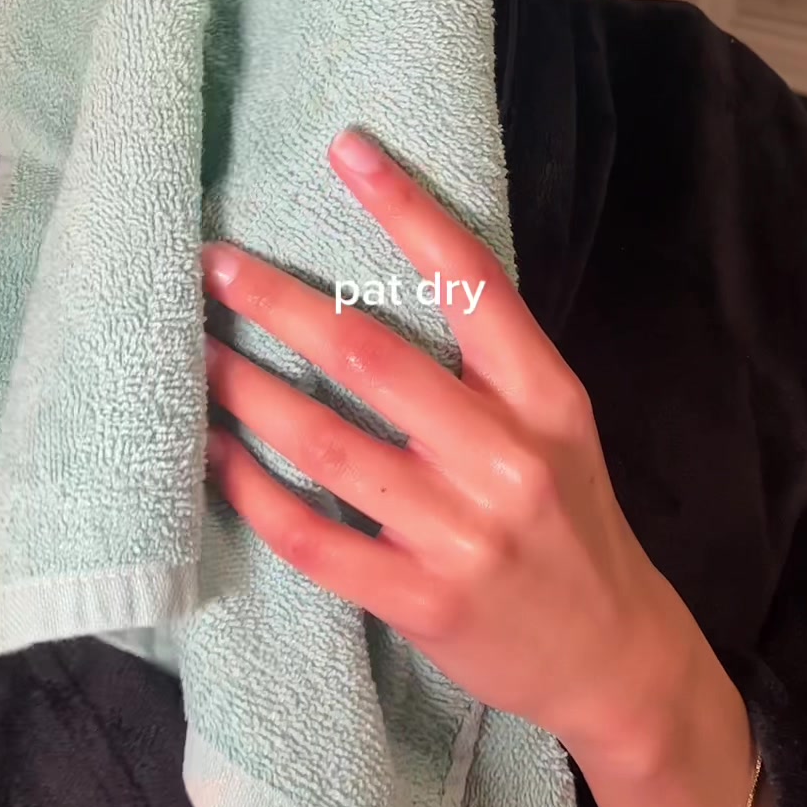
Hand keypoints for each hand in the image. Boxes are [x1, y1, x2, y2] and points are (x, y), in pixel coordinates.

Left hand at [202, 128, 696, 761]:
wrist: (611, 656)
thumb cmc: (569, 516)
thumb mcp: (557, 422)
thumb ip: (488, 359)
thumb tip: (385, 266)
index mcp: (546, 395)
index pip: (472, 280)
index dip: (407, 208)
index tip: (346, 150)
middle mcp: (507, 456)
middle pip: (373, 357)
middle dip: (281, 303)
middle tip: (214, 262)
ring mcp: (462, 534)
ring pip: (328, 444)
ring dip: (249, 391)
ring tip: (196, 350)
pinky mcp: (421, 601)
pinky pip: (315, 537)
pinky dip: (254, 490)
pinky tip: (213, 453)